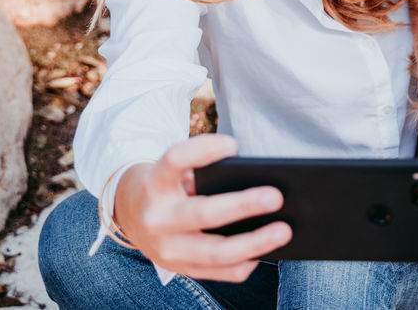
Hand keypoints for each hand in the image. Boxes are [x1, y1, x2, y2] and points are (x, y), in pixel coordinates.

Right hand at [113, 134, 290, 280]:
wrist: (133, 218)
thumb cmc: (172, 187)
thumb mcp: (176, 172)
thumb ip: (205, 173)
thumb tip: (259, 179)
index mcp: (156, 182)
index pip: (175, 159)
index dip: (203, 150)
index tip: (234, 145)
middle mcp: (157, 217)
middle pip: (203, 213)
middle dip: (242, 205)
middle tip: (276, 197)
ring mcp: (167, 249)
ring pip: (215, 252)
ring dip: (254, 243)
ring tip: (284, 231)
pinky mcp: (180, 269)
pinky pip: (220, 273)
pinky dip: (246, 263)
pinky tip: (266, 252)